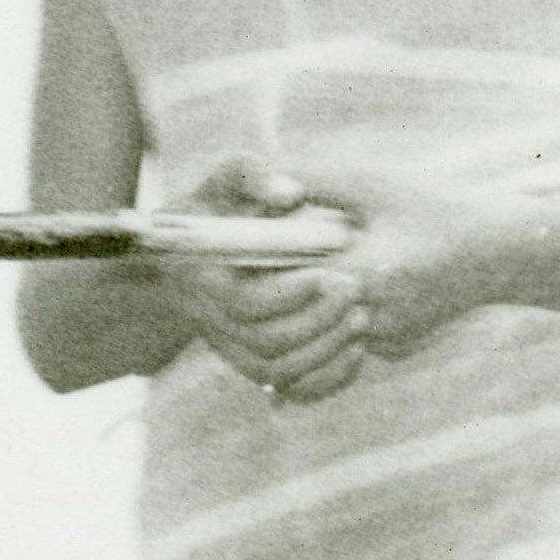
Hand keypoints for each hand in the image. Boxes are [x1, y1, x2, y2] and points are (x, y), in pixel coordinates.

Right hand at [151, 156, 358, 395]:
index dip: (290, 294)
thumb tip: (290, 192)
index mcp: (201, 276)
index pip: (243, 303)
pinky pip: (290, 385)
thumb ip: (251, 174)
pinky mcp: (253, 362)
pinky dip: (326, 375)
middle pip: (266, 342)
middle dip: (317, 321)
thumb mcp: (227, 178)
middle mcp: (211, 319)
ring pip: (279, 370)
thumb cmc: (219, 207)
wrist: (200, 250)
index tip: (330, 272)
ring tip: (360, 316)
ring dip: (326, 349)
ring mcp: (231, 346)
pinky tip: (355, 347)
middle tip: (355, 291)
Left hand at [167, 157, 510, 404]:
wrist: (504, 250)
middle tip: (231, 280)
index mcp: (361, 274)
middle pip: (284, 330)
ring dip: (282, 328)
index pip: (278, 291)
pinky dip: (316, 340)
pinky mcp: (392, 346)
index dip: (249, 275)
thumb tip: (262, 185)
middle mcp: (370, 317)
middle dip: (256, 307)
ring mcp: (383, 338)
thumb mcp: (372, 183)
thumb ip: (313, 180)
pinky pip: (337, 353)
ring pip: (308, 351)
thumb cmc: (437, 207)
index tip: (232, 253)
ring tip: (263, 293)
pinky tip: (305, 308)